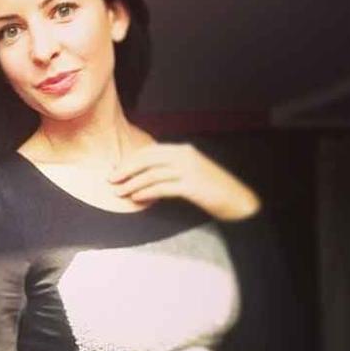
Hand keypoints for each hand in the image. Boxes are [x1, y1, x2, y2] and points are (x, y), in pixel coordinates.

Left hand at [108, 143, 260, 220]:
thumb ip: (168, 171)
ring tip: (120, 193)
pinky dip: (147, 192)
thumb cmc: (210, 190)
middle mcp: (184, 155)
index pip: (149, 152)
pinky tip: (136, 199)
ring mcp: (189, 169)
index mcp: (182, 150)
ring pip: (152, 174)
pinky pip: (162, 187)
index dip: (130, 160)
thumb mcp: (189, 174)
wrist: (238, 201)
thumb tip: (142, 177)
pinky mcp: (192, 185)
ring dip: (132, 184)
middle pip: (147, 159)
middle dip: (126, 170)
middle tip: (111, 180)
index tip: (116, 170)